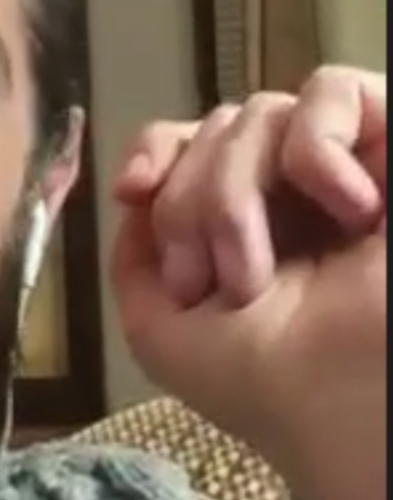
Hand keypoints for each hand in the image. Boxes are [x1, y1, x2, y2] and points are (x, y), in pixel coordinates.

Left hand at [110, 66, 386, 499]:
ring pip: (257, 112)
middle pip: (213, 129)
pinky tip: (348, 211)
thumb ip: (134, 258)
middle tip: (210, 284)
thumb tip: (137, 186)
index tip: (134, 189)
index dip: (155, 151)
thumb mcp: (162, 331)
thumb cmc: (263, 385)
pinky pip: (334, 88)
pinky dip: (316, 148)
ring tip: (257, 277)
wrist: (346, 410)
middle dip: (186, 206)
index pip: (188, 143)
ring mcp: (342, 164)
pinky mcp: (391, 143)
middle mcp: (290, 189)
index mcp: (240, 220)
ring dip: (232, 196)